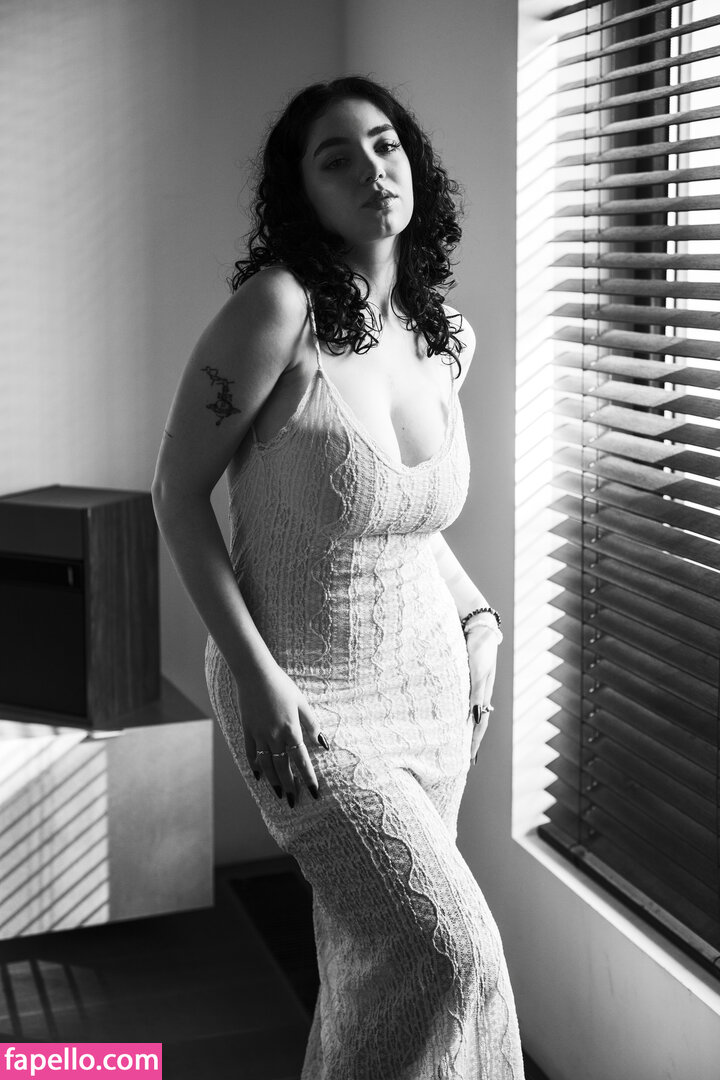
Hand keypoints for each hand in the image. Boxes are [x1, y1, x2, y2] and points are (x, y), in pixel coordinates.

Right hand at [236, 663, 328, 806]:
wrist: (255, 674)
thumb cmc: (282, 685)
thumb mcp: (301, 702)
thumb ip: (312, 723)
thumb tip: (322, 743)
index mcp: (291, 729)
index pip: (301, 760)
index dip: (308, 778)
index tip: (314, 793)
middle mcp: (274, 736)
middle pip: (282, 767)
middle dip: (289, 786)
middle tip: (293, 802)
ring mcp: (258, 734)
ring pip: (266, 764)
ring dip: (273, 781)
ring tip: (278, 794)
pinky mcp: (247, 730)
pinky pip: (250, 753)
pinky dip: (254, 766)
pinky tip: (258, 776)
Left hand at [466, 623, 499, 764]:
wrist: (477, 624)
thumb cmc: (478, 647)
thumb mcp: (477, 671)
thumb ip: (475, 694)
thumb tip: (474, 718)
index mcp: (483, 693)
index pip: (479, 724)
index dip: (474, 742)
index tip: (469, 761)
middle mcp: (478, 691)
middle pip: (474, 721)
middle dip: (469, 739)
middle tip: (462, 758)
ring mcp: (471, 684)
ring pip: (466, 710)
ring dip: (462, 726)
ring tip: (454, 741)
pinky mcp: (463, 675)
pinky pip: (459, 698)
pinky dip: (456, 710)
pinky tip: (449, 714)